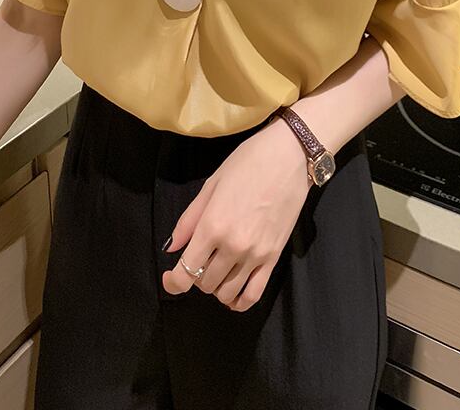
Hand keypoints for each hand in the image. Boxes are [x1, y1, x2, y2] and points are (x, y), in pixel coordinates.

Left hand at [161, 118, 311, 311]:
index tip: (170, 278)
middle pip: (205, 283)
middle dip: (196, 276)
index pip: (186, 272)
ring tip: (216, 270)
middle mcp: (232, 246)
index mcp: (212, 226)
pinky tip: (233, 295)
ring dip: (216, 286)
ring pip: (227, 292)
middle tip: (200, 259)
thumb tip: (173, 248)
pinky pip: (254, 294)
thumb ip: (189, 220)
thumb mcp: (211, 186)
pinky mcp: (274, 258)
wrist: (289, 157)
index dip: (173, 282)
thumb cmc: (247, 163)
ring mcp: (255, 255)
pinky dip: (240, 301)